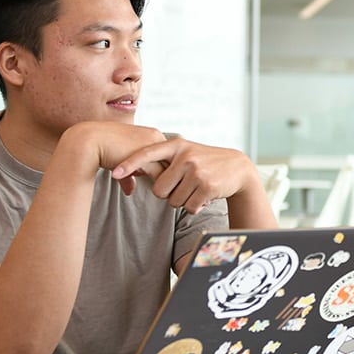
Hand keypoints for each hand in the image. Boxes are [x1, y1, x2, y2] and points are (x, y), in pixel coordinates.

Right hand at [61, 121, 168, 194]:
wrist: (89, 141)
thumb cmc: (103, 149)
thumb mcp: (121, 161)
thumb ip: (131, 173)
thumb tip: (130, 190)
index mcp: (152, 135)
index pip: (170, 155)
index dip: (170, 169)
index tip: (170, 182)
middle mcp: (155, 137)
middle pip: (174, 161)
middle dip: (174, 176)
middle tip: (174, 191)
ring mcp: (151, 146)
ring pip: (169, 169)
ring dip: (169, 184)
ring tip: (167, 196)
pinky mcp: (144, 157)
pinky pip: (159, 175)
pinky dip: (160, 187)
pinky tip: (157, 195)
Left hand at [111, 136, 264, 213]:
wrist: (237, 167)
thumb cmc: (205, 162)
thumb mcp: (186, 153)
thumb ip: (165, 159)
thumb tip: (137, 171)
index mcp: (177, 145)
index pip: (147, 154)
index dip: (130, 164)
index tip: (115, 173)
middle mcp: (185, 156)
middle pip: (159, 189)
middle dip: (168, 194)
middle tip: (183, 187)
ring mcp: (196, 171)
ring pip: (173, 201)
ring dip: (183, 201)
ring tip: (196, 189)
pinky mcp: (207, 186)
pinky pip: (189, 207)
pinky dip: (195, 207)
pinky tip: (205, 196)